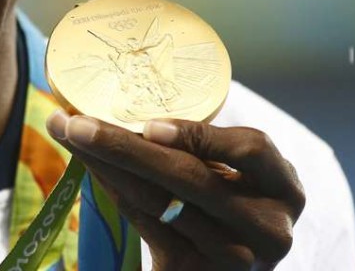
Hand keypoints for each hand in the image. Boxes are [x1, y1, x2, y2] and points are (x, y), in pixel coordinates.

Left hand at [47, 112, 304, 270]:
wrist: (229, 265)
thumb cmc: (233, 200)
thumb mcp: (240, 173)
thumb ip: (205, 146)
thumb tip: (128, 99)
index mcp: (285, 189)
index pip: (252, 150)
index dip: (201, 135)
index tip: (150, 124)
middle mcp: (267, 228)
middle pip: (190, 179)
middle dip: (125, 145)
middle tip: (76, 120)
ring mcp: (232, 258)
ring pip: (157, 203)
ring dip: (105, 165)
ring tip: (69, 134)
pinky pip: (143, 225)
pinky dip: (112, 190)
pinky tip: (89, 165)